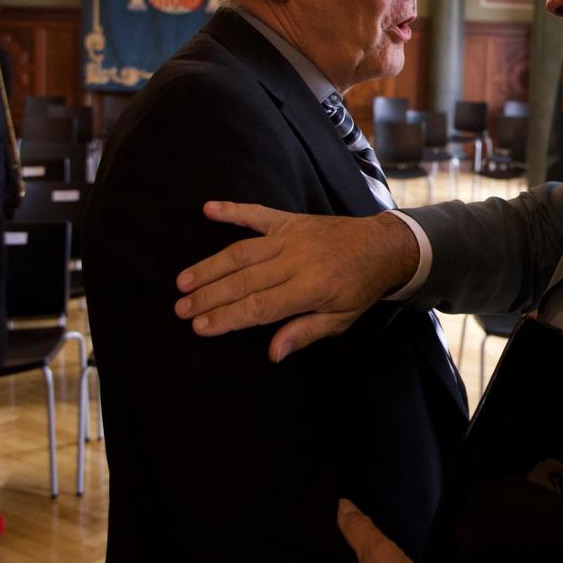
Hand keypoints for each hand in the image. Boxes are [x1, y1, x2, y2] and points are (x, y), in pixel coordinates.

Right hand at [175, 203, 419, 361]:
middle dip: (209, 296)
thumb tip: (273, 353)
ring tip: (183, 282)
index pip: (260, 306)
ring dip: (210, 266)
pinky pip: (257, 213)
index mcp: (311, 287)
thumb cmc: (359, 287)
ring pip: (242, 251)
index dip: (227, 317)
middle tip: (180, 310)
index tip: (200, 326)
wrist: (382, 245)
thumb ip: (305, 332)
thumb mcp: (340, 319)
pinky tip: (207, 208)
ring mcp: (291, 236)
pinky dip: (232, 210)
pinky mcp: (289, 220)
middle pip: (244, 280)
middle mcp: (298, 259)